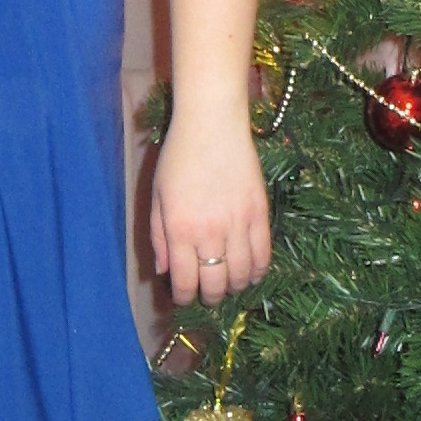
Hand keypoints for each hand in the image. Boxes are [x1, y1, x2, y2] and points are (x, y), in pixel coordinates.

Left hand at [150, 109, 270, 307]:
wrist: (212, 123)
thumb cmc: (178, 156)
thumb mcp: (157, 196)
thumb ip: (158, 237)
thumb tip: (164, 272)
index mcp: (179, 229)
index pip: (185, 282)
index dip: (184, 297)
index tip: (184, 297)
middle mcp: (209, 231)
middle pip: (215, 284)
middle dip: (210, 297)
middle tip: (208, 295)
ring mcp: (238, 223)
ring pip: (241, 274)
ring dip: (235, 286)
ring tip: (229, 284)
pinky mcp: (260, 212)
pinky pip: (263, 254)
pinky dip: (258, 271)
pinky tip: (252, 273)